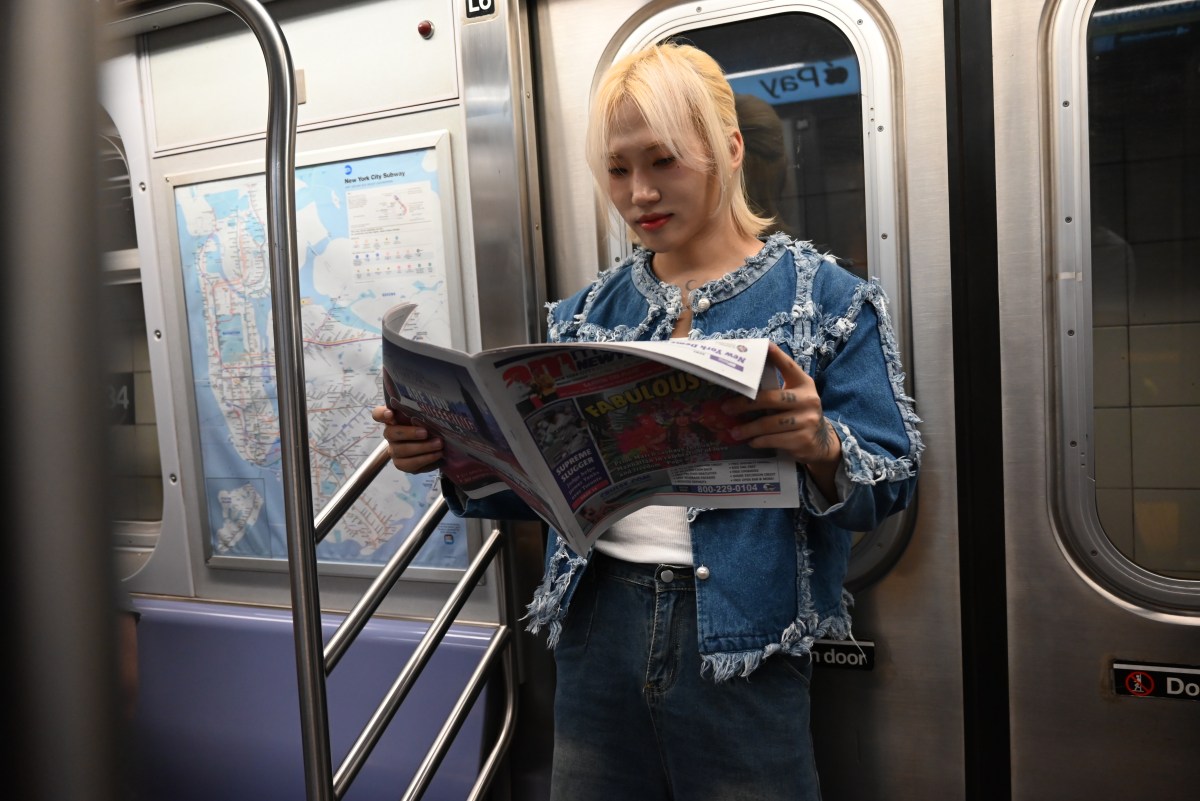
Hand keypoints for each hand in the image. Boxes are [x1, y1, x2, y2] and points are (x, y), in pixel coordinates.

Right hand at [371, 405, 443, 473]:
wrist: (435, 446)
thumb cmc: (428, 427)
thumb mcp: (426, 418)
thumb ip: (423, 413)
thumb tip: (434, 410)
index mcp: (393, 418)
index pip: (378, 414)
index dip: (381, 414)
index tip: (390, 414)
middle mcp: (390, 434)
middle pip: (390, 433)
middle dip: (409, 433)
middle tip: (425, 433)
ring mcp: (394, 450)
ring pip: (401, 450)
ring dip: (422, 448)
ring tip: (439, 444)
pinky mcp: (401, 464)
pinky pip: (410, 464)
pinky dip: (426, 459)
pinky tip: (437, 454)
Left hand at [723, 343, 840, 496]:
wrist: (821, 442)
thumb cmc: (798, 415)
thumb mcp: (794, 399)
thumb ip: (776, 390)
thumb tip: (741, 386)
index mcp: (804, 384)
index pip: (789, 367)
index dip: (777, 356)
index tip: (765, 346)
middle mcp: (808, 399)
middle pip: (770, 399)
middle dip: (745, 404)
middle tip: (726, 408)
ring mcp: (807, 420)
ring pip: (769, 423)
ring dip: (748, 429)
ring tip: (734, 432)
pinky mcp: (803, 439)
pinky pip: (774, 439)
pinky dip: (759, 441)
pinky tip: (752, 441)